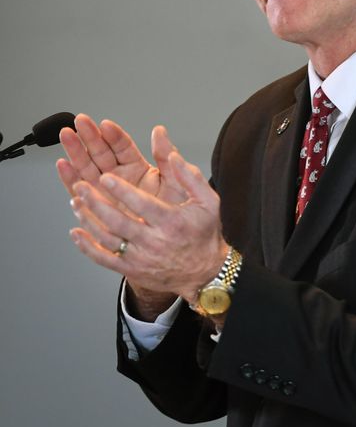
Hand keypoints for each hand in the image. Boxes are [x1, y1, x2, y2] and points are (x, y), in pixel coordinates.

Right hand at [56, 115, 186, 205]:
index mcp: (138, 169)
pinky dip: (71, 179)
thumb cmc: (179, 211)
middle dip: (89, 138)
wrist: (175, 241)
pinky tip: (64, 166)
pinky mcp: (98, 209)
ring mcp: (107, 193)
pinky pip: (81, 193)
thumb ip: (167, 156)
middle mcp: (120, 179)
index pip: (122, 147)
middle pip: (101, 154)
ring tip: (67, 137)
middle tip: (79, 122)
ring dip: (76, 153)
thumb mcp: (177, 180)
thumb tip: (160, 130)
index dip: (113, 135)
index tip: (105, 124)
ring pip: (88, 169)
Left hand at [68, 129, 226, 303]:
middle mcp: (155, 242)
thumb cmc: (205, 233)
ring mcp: (141, 258)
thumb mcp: (208, 201)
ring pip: (107, 239)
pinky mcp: (132, 270)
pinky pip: (104, 259)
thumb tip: (173, 154)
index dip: (122, 191)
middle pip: (118, 222)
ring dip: (88, 220)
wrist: (204, 271)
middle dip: (96, 203)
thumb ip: (190, 176)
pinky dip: (87, 246)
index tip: (105, 177)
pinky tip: (76, 232)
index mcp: (172, 222)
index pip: (143, 205)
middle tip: (81, 187)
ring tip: (76, 202)